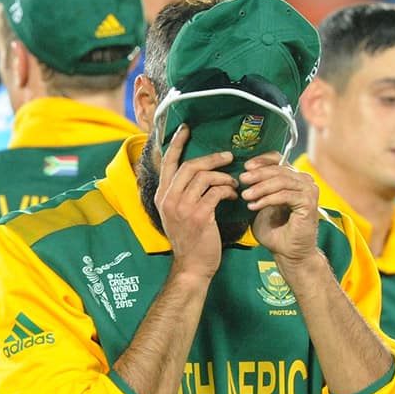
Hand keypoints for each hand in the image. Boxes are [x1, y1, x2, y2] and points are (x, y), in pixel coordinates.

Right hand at [155, 125, 238, 279]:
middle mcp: (168, 199)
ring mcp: (182, 207)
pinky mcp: (199, 215)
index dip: (177, 143)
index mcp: (161, 196)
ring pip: (205, 177)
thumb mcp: (176, 213)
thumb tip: (196, 172)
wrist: (192, 265)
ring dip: (224, 176)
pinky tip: (234, 194)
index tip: (186, 128)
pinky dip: (228, 189)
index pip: (167, 162)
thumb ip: (180, 193)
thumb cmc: (189, 239)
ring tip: (233, 181)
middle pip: (190, 166)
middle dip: (212, 158)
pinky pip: (216, 191)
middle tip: (228, 156)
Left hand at [239, 153, 318, 263]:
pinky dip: (267, 199)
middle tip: (242, 180)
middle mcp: (304, 181)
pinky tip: (254, 206)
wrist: (287, 252)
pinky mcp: (309, 203)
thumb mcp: (260, 204)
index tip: (245, 167)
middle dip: (257, 174)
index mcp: (292, 178)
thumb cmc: (274, 230)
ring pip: (281, 181)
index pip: (278, 159)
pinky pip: (285, 195)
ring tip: (245, 196)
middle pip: (279, 169)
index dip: (261, 160)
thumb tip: (240, 174)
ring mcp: (309, 191)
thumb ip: (256, 188)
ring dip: (260, 187)